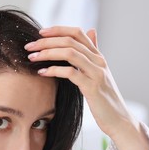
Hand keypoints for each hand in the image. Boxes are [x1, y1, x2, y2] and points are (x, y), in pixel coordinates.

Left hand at [25, 27, 148, 149]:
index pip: (77, 33)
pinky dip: (54, 70)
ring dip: (47, 53)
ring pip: (70, 53)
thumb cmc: (104, 98)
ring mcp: (97, 73)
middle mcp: (99, 61)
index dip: (58, 29)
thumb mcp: (99, 72)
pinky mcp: (92, 87)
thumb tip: (91, 30)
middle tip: (29, 47)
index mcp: (98, 56)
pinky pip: (70, 73)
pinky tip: (42, 72)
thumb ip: (92, 53)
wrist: (119, 119)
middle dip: (46, 41)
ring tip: (32, 57)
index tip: (40, 32)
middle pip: (70, 41)